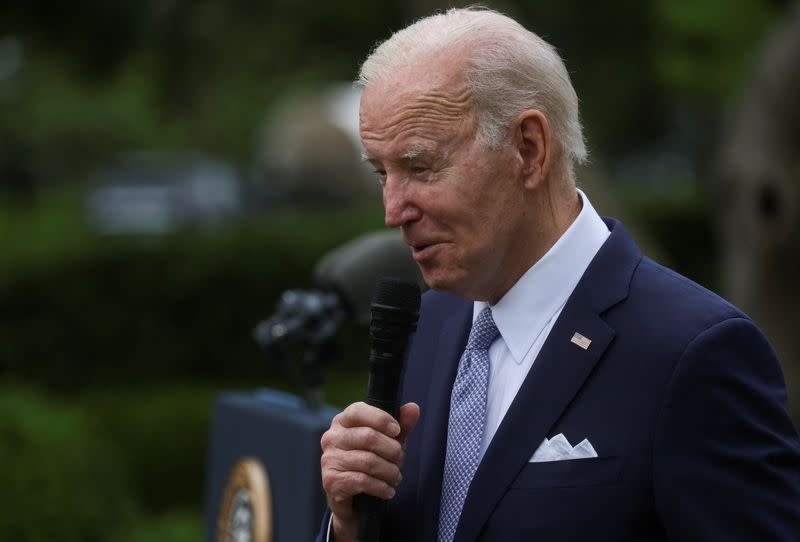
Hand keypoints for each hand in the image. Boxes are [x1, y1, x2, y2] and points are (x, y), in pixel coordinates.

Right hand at [320, 401, 419, 540]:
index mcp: (342, 421)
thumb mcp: (388, 441)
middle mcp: (331, 438)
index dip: (380, 419)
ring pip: (368, 461)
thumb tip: (414, 408)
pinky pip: (362, 481)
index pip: (357, 411)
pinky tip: (388, 491)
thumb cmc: (370, 461)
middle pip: (367, 436)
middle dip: (392, 450)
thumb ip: (401, 425)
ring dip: (389, 471)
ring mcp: (329, 459)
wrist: (352, 498)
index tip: (397, 431)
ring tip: (396, 477)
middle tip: (400, 460)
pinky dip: (381, 487)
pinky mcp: (331, 481)